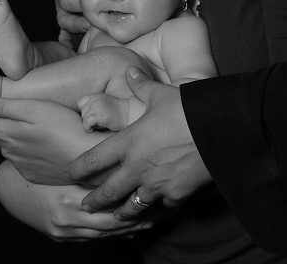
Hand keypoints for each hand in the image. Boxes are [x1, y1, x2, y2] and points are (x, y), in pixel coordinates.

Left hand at [0, 95, 111, 185]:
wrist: (87, 157)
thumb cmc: (64, 126)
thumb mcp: (35, 107)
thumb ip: (5, 106)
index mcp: (6, 133)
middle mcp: (9, 152)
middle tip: (17, 104)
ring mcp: (21, 166)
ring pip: (11, 144)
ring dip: (17, 132)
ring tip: (39, 120)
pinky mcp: (34, 174)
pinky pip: (24, 158)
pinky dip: (29, 146)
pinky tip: (47, 138)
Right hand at [0, 160, 151, 240]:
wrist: (10, 190)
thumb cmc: (38, 169)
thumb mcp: (64, 165)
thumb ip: (89, 163)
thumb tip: (117, 148)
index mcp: (70, 198)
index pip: (108, 204)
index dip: (131, 200)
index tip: (152, 192)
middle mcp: (69, 220)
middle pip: (110, 224)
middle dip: (135, 218)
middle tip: (159, 211)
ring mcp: (65, 232)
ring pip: (104, 233)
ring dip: (127, 227)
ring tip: (151, 220)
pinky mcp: (63, 237)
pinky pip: (93, 238)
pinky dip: (111, 234)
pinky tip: (128, 229)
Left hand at [66, 67, 211, 214]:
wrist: (218, 129)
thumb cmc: (186, 109)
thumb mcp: (160, 94)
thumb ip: (141, 85)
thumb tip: (130, 70)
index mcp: (130, 142)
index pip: (95, 159)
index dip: (79, 167)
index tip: (68, 172)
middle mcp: (138, 167)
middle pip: (108, 191)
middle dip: (94, 201)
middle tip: (84, 206)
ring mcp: (156, 184)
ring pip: (132, 206)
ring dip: (121, 212)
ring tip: (115, 216)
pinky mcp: (176, 194)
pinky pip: (161, 207)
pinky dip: (156, 209)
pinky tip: (154, 211)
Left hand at [78, 92, 145, 131]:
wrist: (131, 115)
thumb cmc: (119, 113)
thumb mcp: (105, 103)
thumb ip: (94, 105)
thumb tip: (82, 118)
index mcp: (96, 95)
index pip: (80, 103)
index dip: (86, 111)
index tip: (95, 116)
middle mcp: (95, 99)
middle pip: (82, 112)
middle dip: (89, 118)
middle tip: (101, 121)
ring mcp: (97, 106)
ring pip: (84, 118)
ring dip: (90, 124)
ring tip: (102, 124)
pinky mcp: (100, 115)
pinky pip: (86, 122)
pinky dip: (89, 128)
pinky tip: (99, 128)